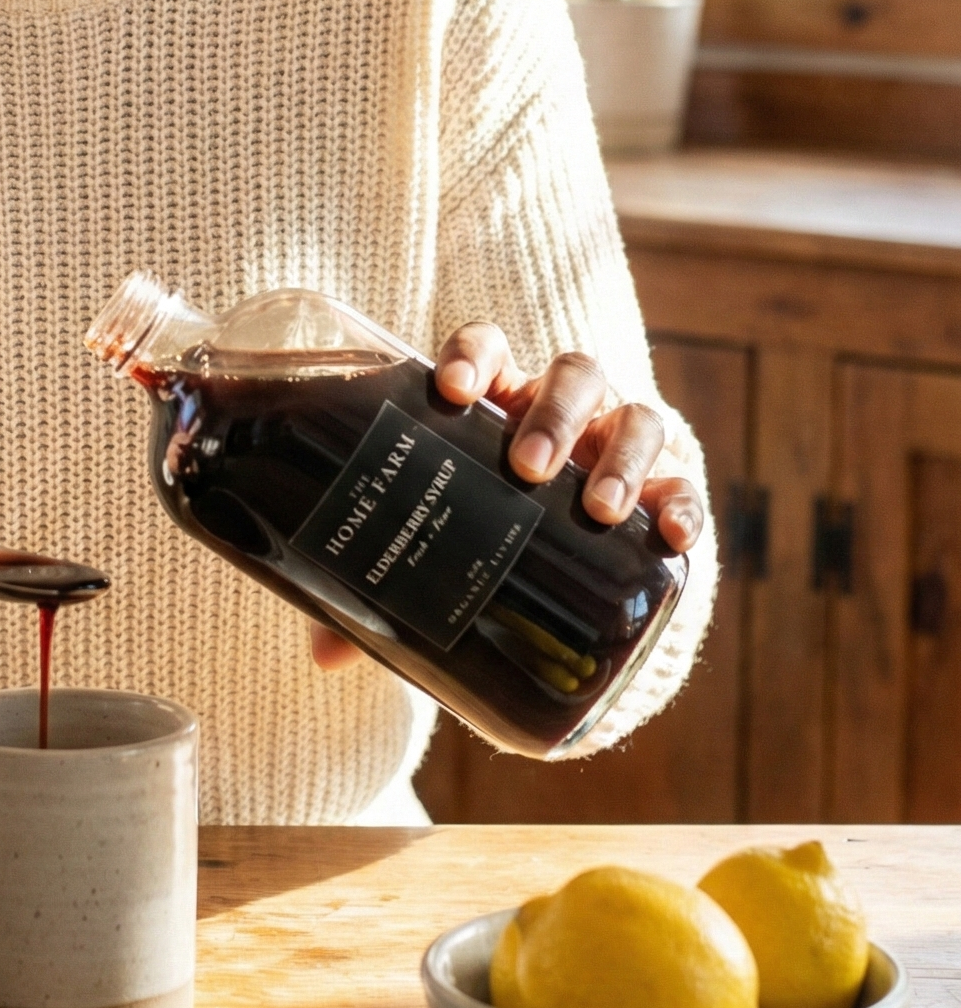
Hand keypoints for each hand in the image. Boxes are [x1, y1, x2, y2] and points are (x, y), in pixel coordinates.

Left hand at [309, 324, 702, 671]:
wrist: (559, 582)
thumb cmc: (480, 540)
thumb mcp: (437, 552)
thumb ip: (384, 591)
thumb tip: (324, 655)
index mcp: (498, 404)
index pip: (490, 351)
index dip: (474, 356)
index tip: (451, 389)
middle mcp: (564, 413)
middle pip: (573, 376)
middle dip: (553, 414)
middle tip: (528, 464)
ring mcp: (618, 449)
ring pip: (636, 419)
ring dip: (620, 457)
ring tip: (600, 506)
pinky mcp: (664, 495)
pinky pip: (683, 487)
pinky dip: (682, 506)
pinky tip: (672, 536)